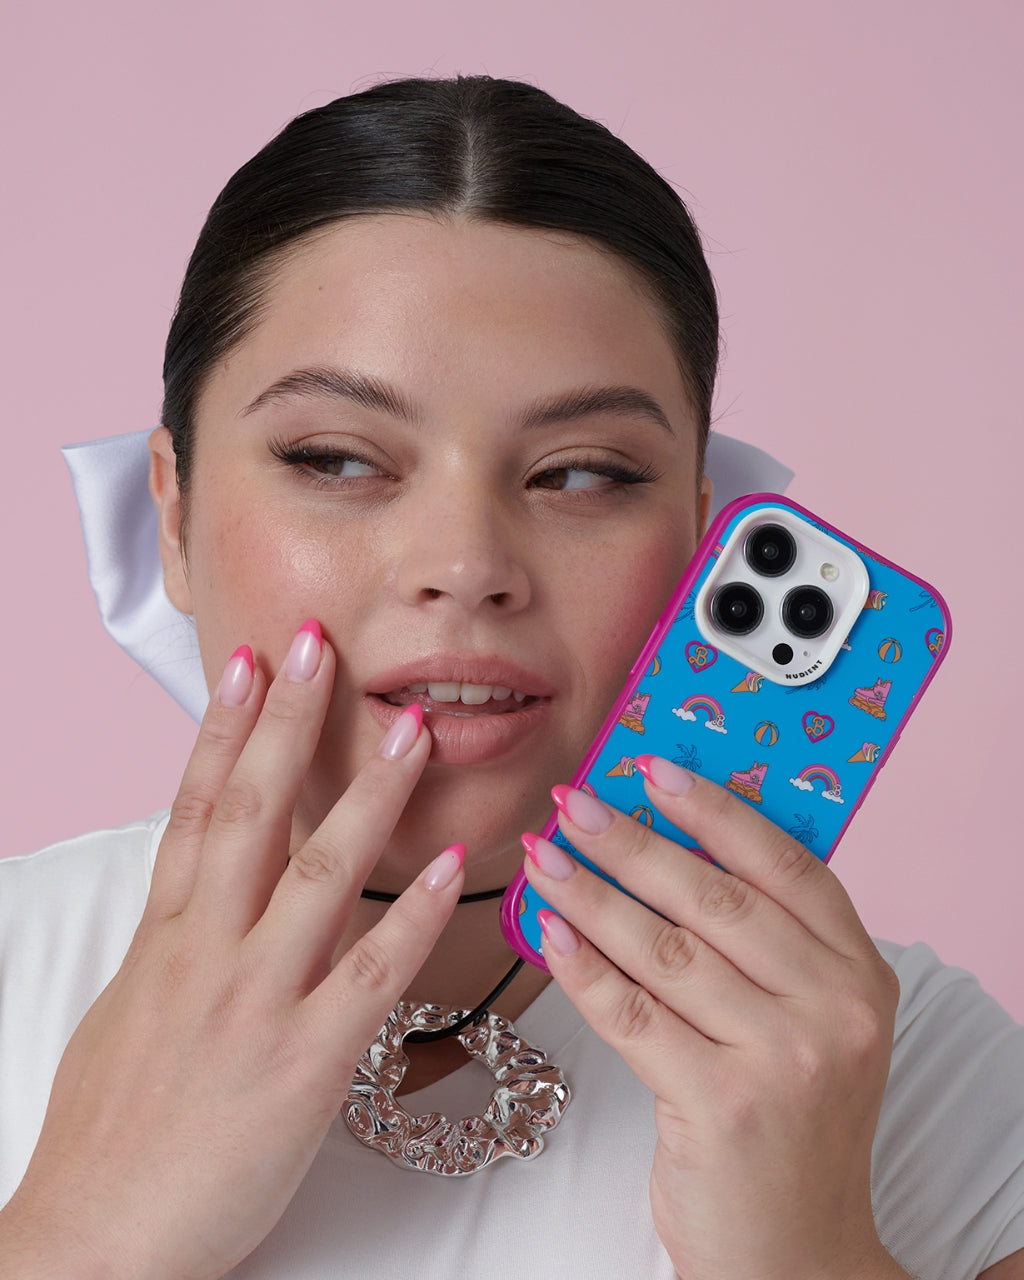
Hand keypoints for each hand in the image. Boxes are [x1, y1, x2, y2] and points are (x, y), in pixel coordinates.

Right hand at [0, 623, 463, 1279]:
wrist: (95, 1243)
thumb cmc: (111, 1131)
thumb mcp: (130, 1010)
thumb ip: (174, 940)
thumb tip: (200, 894)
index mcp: (166, 935)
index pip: (197, 805)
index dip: (223, 727)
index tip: (249, 663)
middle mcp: (208, 951)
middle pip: (251, 812)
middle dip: (288, 723)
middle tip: (321, 647)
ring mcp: (256, 1002)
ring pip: (317, 875)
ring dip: (368, 797)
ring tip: (410, 731)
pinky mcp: (304, 1064)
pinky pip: (369, 975)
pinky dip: (409, 914)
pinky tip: (448, 862)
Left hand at [522, 756, 905, 1279]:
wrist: (795, 1253)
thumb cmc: (790, 1121)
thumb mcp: (810, 1024)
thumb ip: (766, 944)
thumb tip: (667, 844)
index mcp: (859, 973)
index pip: (786, 865)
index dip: (716, 809)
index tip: (652, 768)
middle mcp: (833, 1010)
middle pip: (715, 899)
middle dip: (632, 842)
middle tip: (572, 804)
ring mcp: (782, 1059)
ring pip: (664, 950)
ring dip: (591, 895)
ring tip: (542, 858)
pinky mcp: (722, 1106)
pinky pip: (632, 1014)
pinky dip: (582, 967)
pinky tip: (548, 931)